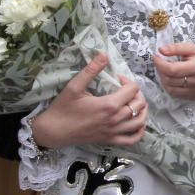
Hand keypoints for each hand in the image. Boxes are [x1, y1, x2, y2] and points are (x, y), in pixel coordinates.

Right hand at [32, 53, 146, 148]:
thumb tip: (104, 54)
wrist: (52, 131)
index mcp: (109, 105)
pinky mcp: (109, 140)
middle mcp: (115, 119)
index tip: (117, 79)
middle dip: (136, 93)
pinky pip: (131, 140)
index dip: (127, 80)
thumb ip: (91, 70)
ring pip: (140, 122)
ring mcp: (113, 132)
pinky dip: (139, 132)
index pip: (132, 89)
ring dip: (142, 110)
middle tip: (124, 88)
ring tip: (134, 102)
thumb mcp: (74, 86)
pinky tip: (137, 124)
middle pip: (139, 104)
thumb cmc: (62, 108)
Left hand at [153, 43, 194, 99]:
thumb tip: (161, 50)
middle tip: (160, 63)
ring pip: (169, 88)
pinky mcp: (192, 96)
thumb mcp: (192, 48)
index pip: (173, 69)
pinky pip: (174, 94)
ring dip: (163, 79)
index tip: (156, 57)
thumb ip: (176, 48)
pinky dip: (169, 86)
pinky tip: (171, 78)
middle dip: (160, 70)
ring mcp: (194, 91)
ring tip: (165, 71)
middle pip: (169, 79)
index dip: (160, 64)